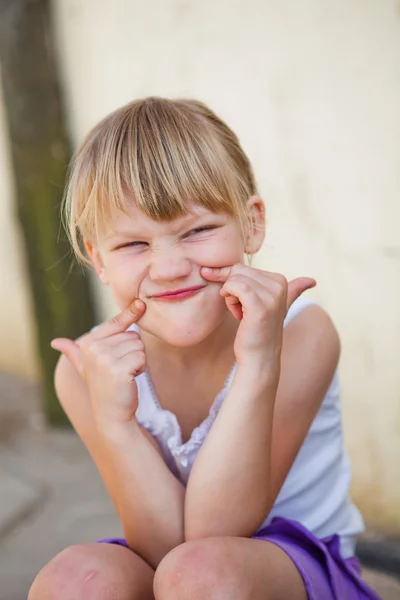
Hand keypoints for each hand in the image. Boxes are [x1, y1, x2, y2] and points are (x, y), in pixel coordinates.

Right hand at [50, 299, 145, 430]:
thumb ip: (74, 352)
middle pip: (133, 335)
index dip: (129, 313)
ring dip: (138, 361)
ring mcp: (105, 359)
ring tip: (124, 374)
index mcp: (88, 343)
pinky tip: (129, 380)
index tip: (140, 303)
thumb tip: (55, 342)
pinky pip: (142, 358)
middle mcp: (94, 348)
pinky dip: (141, 369)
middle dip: (133, 352)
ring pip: (139, 346)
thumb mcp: (85, 367)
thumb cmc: (103, 387)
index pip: (115, 322)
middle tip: (121, 369)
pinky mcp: (119, 369)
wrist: (111, 415)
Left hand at [201, 264, 315, 374]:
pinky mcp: (259, 305)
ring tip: (242, 314)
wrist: (259, 358)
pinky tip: (238, 314)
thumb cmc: (260, 332)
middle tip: (242, 310)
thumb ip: (293, 290)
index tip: (244, 304)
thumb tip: (312, 280)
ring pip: (234, 279)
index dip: (236, 286)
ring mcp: (271, 295)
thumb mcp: (276, 307)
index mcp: (280, 281)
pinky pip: (234, 286)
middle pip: (238, 271)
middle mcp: (279, 284)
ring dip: (230, 297)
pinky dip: (229, 299)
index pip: (244, 268)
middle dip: (232, 290)